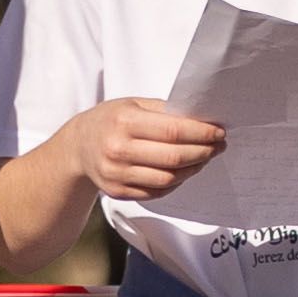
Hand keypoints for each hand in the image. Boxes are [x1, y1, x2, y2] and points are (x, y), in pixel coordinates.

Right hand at [67, 98, 228, 207]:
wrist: (78, 146)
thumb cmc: (111, 120)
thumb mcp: (133, 104)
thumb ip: (164, 111)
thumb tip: (202, 120)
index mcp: (124, 121)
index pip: (173, 130)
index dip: (201, 133)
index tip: (219, 132)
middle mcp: (118, 149)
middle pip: (173, 157)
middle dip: (203, 152)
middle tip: (219, 146)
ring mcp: (116, 174)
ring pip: (168, 178)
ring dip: (193, 169)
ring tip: (204, 158)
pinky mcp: (118, 192)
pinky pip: (156, 192)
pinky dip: (176, 182)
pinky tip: (185, 171)